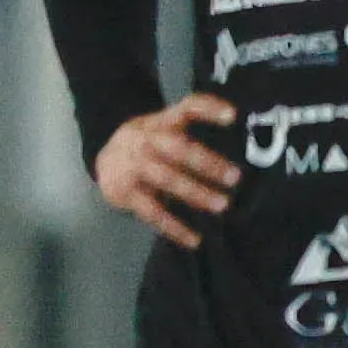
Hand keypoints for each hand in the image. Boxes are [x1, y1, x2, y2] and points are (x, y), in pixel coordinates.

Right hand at [93, 94, 239, 246]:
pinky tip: (194, 239)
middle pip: (177, 148)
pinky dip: (174, 227)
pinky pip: (152, 212)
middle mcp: (146, 140)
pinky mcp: (124, 193)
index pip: (186, 108)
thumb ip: (195, 122)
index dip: (208, 109)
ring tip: (222, 205)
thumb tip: (243, 130)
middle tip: (236, 177)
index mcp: (161, 122)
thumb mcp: (166, 125)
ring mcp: (133, 166)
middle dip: (206, 162)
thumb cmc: (151, 142)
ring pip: (166, 179)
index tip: (233, 116)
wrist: (104, 158)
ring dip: (195, 193)